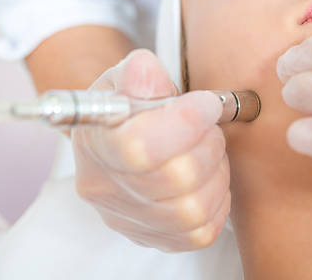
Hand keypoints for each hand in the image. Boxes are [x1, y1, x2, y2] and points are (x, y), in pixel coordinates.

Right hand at [72, 49, 230, 250]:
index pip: (139, 148)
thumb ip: (139, 73)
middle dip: (208, 144)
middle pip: (176, 179)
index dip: (186, 123)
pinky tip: (208, 177)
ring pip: (193, 209)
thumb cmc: (127, 106)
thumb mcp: (125, 79)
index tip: (206, 103)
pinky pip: (202, 232)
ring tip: (208, 149)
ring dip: (216, 172)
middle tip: (208, 124)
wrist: (119, 138)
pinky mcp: (156, 240)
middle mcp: (105, 190)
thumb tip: (145, 70)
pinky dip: (216, 200)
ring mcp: (130, 220)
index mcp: (95, 145)